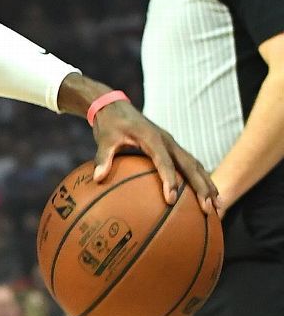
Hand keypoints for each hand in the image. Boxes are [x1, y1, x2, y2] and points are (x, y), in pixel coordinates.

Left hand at [91, 99, 219, 214]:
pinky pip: (191, 165)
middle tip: (207, 208)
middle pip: (189, 165)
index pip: (164, 161)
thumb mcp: (104, 139)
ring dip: (207, 185)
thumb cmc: (110, 124)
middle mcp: (167, 141)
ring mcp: (173, 144)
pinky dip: (201, 180)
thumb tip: (97, 178)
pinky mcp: (173, 148)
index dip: (169, 180)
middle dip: (200, 187)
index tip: (171, 200)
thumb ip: (102, 157)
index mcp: (152, 137)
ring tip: (217, 206)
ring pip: (195, 166)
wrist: (115, 107)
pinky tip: (207, 196)